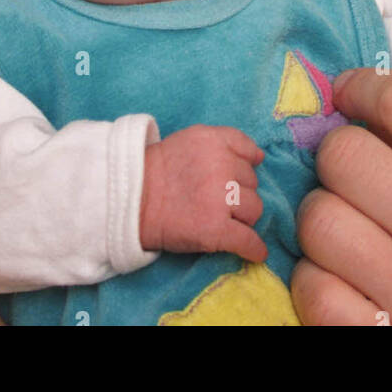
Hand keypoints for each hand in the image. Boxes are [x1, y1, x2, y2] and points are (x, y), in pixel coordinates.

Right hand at [139, 125, 266, 263]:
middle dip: (239, 192)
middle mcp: (222, 167)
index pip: (249, 152)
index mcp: (215, 142)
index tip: (233, 176)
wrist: (132, 199)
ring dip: (243, 216)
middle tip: (216, 199)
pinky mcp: (216, 230)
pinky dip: (254, 249)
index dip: (242, 166)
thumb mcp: (191, 138)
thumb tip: (259, 156)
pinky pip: (247, 241)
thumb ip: (225, 141)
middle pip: (252, 183)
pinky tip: (256, 253)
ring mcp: (221, 200)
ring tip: (224, 219)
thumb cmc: (159, 169)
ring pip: (254, 209)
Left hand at [291, 68, 391, 324]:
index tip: (351, 93)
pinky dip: (320, 281)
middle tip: (355, 169)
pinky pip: (316, 294)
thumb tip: (376, 123)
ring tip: (351, 224)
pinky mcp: (391, 345)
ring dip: (327, 217)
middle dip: (341, 154)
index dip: (363, 87)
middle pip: (344, 157)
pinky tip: (346, 277)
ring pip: (319, 221)